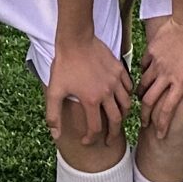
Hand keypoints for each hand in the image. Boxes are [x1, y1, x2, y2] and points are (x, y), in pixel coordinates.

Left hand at [46, 32, 132, 149]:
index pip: (96, 127)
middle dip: (113, 134)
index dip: (91, 138)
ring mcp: (115, 81)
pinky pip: (129, 87)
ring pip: (126, 104)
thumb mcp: (54, 91)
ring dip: (123, 115)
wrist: (76, 40)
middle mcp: (107, 93)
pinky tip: (121, 98)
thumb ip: (53, 115)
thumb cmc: (64, 65)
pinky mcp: (119, 70)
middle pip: (117, 120)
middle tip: (109, 140)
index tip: (86, 141)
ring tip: (118, 120)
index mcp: (91, 100)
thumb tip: (56, 135)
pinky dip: (127, 96)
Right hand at [139, 14, 182, 133]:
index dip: (162, 126)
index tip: (159, 136)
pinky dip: (144, 76)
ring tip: (144, 102)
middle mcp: (166, 75)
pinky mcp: (151, 51)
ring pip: (143, 85)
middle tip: (146, 123)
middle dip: (145, 116)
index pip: (167, 111)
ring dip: (142, 97)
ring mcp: (157, 63)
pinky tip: (147, 79)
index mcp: (182, 82)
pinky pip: (143, 68)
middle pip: (148, 102)